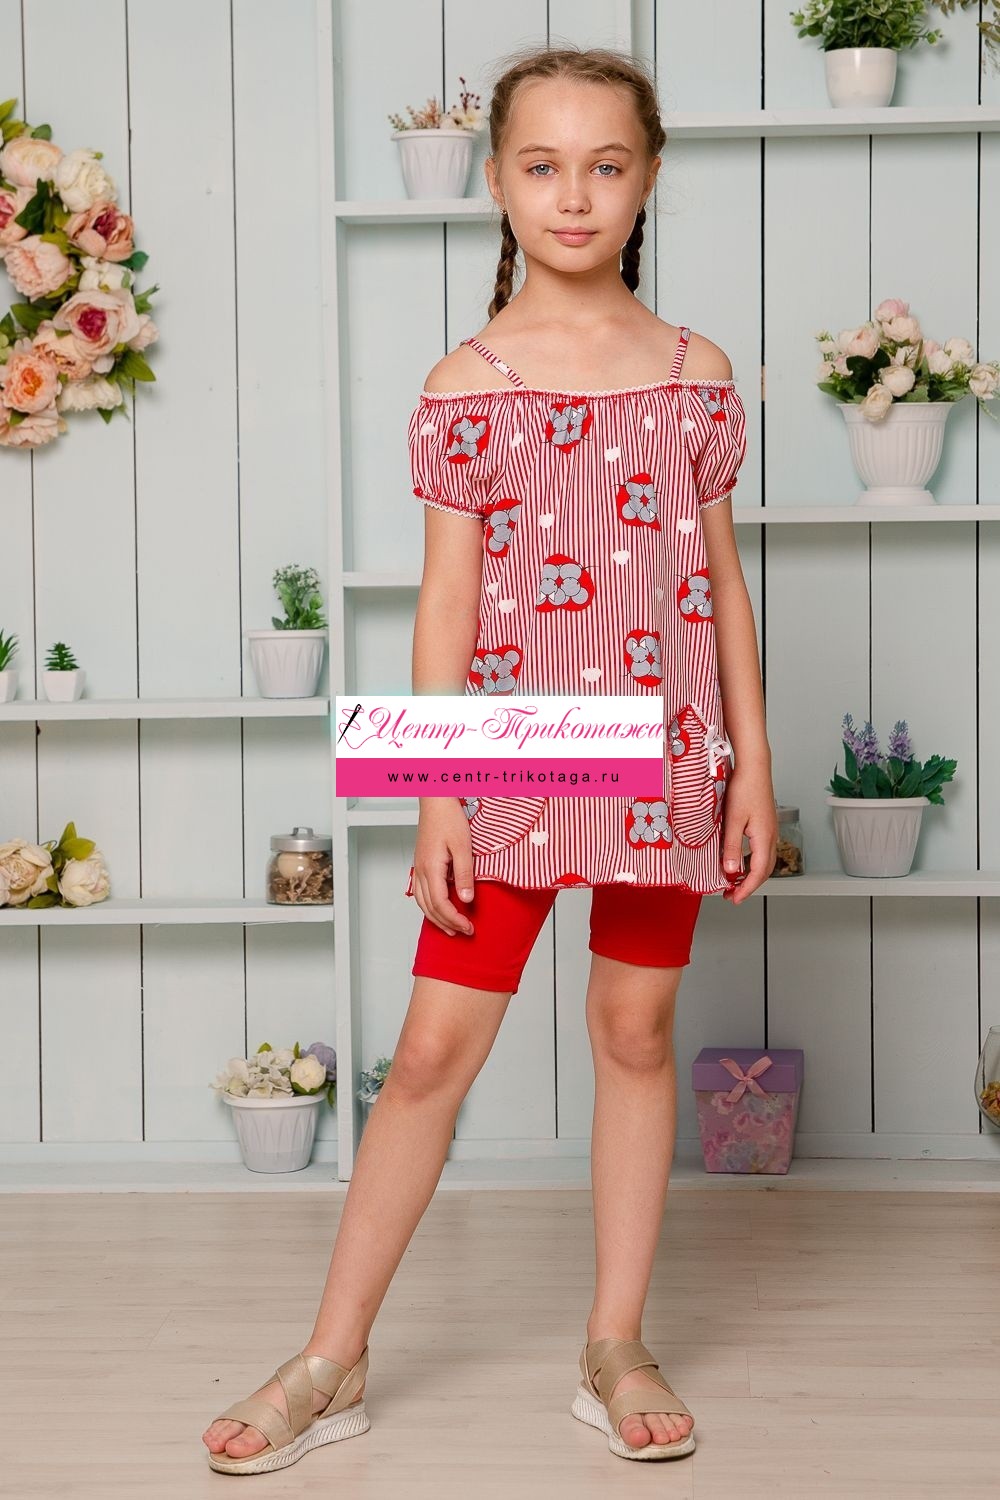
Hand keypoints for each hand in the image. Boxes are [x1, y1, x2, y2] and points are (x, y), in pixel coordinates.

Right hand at [412, 799, 475, 935]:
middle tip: (463, 932)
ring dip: (436, 918)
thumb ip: (464, 874)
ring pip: (422, 902)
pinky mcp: (421, 863)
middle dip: (447, 924)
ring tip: (450, 928)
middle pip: (430, 908)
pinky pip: (421, 892)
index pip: (441, 904)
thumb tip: (466, 900)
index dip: (455, 919)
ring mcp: (419, 867)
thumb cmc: (449, 817)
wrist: (436, 800)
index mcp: (431, 868)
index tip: (469, 927)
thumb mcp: (463, 846)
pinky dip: (429, 906)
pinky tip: (438, 908)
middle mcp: (421, 870)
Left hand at [719, 764, 777, 903]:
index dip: (746, 889)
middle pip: (764, 871)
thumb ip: (731, 846)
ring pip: (764, 861)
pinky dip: (753, 862)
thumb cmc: (744, 788)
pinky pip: (762, 851)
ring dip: (751, 874)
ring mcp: (770, 830)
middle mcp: (771, 837)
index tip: (734, 899)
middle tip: (732, 894)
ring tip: (734, 881)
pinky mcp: (766, 824)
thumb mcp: (733, 820)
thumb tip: (730, 870)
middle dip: (749, 886)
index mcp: (764, 838)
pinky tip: (740, 860)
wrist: (754, 767)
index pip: (757, 873)